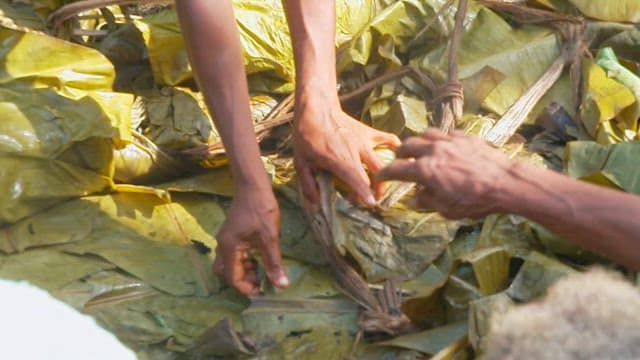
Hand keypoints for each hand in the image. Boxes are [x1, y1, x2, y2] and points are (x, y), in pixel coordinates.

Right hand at [213, 186, 287, 294]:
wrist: (253, 185)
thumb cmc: (261, 210)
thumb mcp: (270, 238)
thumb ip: (273, 263)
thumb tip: (281, 285)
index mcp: (229, 249)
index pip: (232, 278)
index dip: (247, 288)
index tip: (263, 290)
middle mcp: (223, 245)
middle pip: (226, 272)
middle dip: (243, 279)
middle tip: (260, 279)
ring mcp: (226, 238)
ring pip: (230, 263)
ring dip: (244, 269)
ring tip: (263, 269)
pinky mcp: (232, 232)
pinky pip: (234, 253)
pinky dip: (245, 259)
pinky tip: (260, 256)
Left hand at [293, 96, 400, 205]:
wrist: (317, 108)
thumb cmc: (308, 136)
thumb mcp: (301, 162)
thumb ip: (308, 185)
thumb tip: (317, 204)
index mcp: (340, 159)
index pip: (358, 180)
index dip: (366, 195)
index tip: (371, 204)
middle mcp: (356, 150)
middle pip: (377, 173)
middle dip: (379, 189)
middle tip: (373, 197)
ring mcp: (366, 140)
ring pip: (386, 159)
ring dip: (389, 174)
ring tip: (385, 183)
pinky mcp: (369, 132)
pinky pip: (389, 139)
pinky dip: (396, 148)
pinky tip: (399, 158)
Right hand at [376, 129, 514, 218]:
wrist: (506, 183)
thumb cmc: (475, 200)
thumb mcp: (446, 209)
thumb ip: (426, 201)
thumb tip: (412, 199)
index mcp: (424, 170)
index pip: (397, 169)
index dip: (385, 172)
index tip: (380, 175)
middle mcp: (433, 151)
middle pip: (408, 145)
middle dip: (400, 152)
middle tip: (399, 158)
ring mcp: (450, 141)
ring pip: (427, 134)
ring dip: (419, 141)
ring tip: (419, 147)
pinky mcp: (466, 137)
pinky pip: (448, 134)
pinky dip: (441, 139)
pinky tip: (445, 146)